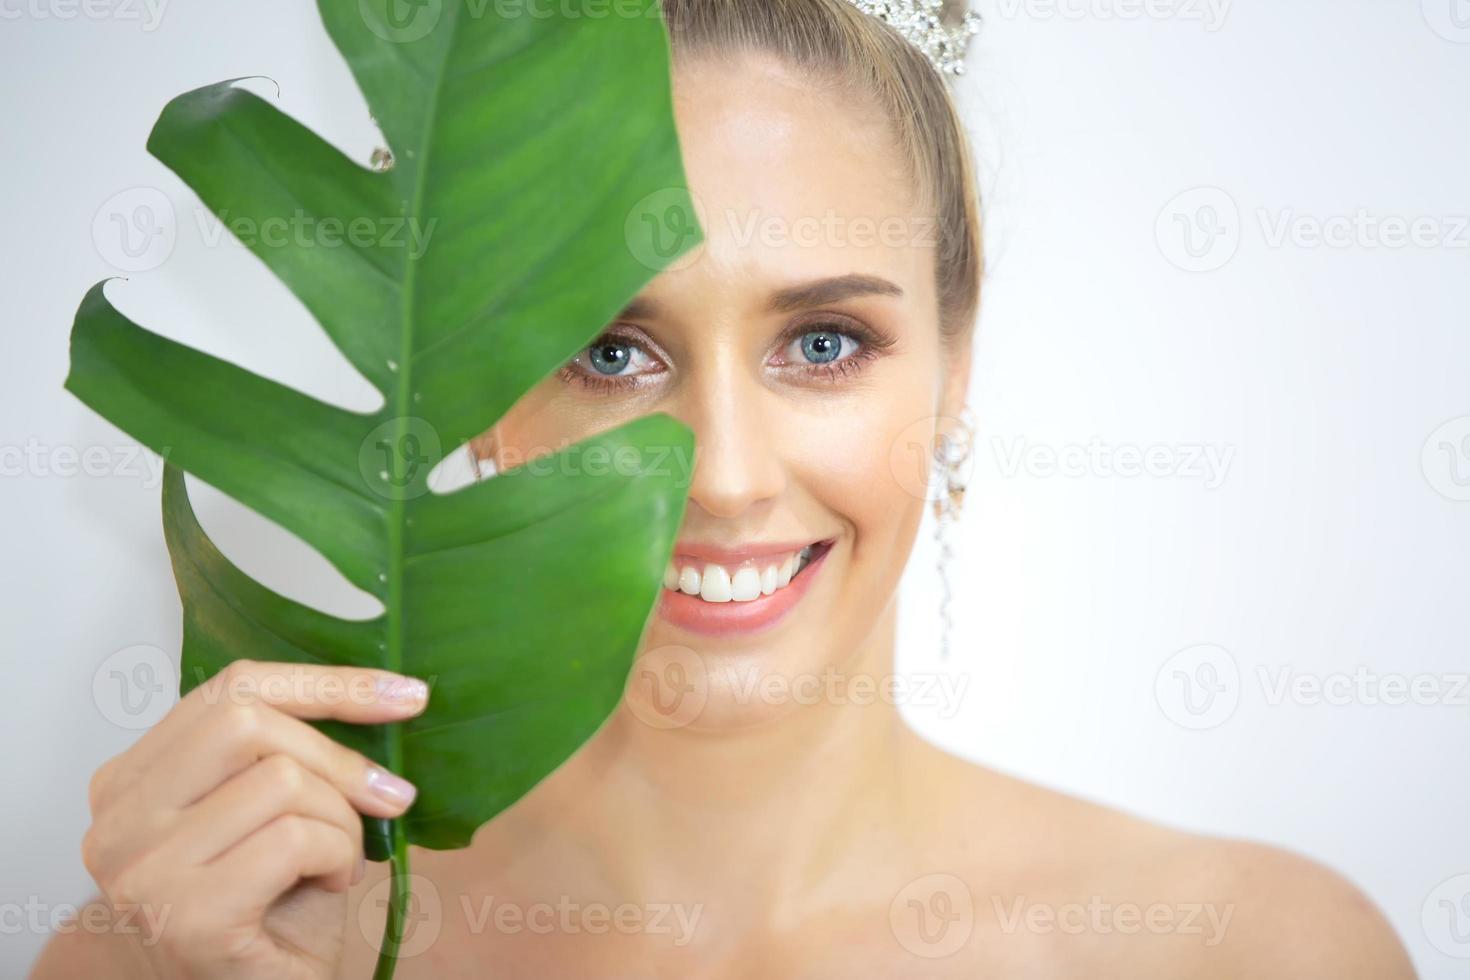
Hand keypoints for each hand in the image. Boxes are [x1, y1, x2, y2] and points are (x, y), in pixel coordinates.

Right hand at [80, 659, 427, 979]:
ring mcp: (141, 869)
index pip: (232, 688)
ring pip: (279, 780)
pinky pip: (292, 839)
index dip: (327, 683)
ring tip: (339, 858)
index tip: (406, 693)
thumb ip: (290, 748)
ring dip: (341, 819)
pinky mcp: (183, 914)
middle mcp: (118, 819)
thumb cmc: (273, 908)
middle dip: (336, 757)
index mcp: (133, 778)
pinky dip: (337, 855)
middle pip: (246, 721)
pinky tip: (330, 883)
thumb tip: (388, 692)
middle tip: (383, 799)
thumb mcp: (277, 809)